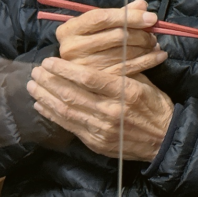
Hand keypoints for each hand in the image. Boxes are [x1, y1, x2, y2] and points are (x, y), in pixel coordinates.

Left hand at [28, 57, 174, 160]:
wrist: (164, 140)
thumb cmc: (156, 107)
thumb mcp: (145, 83)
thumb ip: (121, 71)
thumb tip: (97, 54)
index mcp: (126, 92)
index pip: (89, 78)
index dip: (66, 69)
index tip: (51, 61)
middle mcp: (112, 111)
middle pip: (72, 94)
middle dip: (50, 81)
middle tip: (36, 70)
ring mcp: (101, 129)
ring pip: (66, 111)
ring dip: (45, 96)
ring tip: (33, 85)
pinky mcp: (95, 142)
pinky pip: (68, 126)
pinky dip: (52, 114)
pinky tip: (41, 105)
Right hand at [56, 0, 166, 75]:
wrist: (80, 75)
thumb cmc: (92, 43)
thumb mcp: (100, 26)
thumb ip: (121, 14)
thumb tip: (142, 6)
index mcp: (69, 30)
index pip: (103, 18)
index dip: (130, 16)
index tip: (151, 18)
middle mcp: (71, 49)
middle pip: (117, 36)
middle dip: (141, 33)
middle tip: (153, 34)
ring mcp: (84, 67)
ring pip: (124, 52)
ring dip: (145, 47)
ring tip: (154, 44)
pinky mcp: (98, 82)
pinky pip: (129, 68)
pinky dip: (148, 60)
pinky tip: (159, 56)